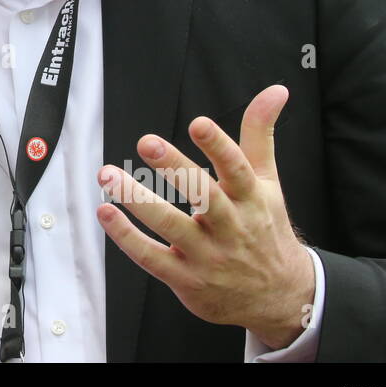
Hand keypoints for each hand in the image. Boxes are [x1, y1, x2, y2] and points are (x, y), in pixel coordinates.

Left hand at [96, 85, 314, 349]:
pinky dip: (126, 237)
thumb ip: (260, 134)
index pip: (236, 169)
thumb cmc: (265, 229)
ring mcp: (208, 255)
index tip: (198, 123)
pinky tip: (105, 212)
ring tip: (109, 175)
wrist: (279, 296)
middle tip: (147, 142)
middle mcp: (230, 227)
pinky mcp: (186, 279)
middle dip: (176, 169)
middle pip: (204, 196)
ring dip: (137, 201)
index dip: (218, 146)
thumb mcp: (267, 182)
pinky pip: (152, 258)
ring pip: (171, 226)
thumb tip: (275, 90)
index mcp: (250, 199)